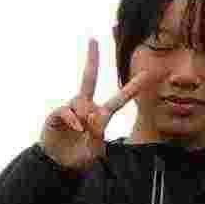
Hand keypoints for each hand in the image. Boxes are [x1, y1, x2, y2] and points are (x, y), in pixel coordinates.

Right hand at [39, 40, 139, 174]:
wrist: (59, 165)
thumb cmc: (80, 157)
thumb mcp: (96, 150)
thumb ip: (98, 135)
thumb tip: (91, 116)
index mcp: (101, 116)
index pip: (119, 99)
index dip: (132, 87)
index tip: (147, 74)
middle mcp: (86, 107)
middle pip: (89, 79)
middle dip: (92, 59)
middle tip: (94, 39)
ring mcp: (70, 109)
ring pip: (81, 102)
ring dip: (84, 117)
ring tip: (82, 131)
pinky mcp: (57, 114)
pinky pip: (67, 111)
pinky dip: (73, 119)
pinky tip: (76, 128)